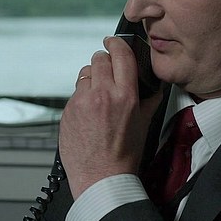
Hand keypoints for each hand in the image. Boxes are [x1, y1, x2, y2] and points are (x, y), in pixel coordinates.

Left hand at [59, 36, 163, 198]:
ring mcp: (81, 102)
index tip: (114, 42)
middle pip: (99, 59)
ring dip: (91, 79)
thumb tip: (153, 86)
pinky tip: (88, 113)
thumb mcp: (144, 124)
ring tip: (98, 96)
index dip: (117, 44)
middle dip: (104, 62)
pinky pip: (74, 93)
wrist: (101, 178)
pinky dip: (81, 97)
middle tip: (108, 72)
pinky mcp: (67, 111)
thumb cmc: (124, 156)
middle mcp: (102, 95)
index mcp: (125, 96)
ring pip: (84, 74)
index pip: (121, 55)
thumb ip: (149, 100)